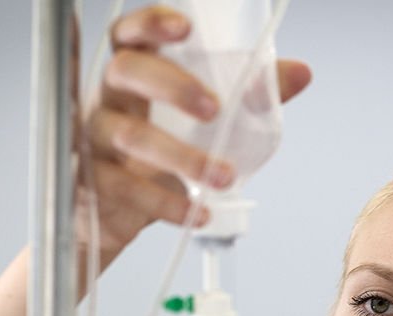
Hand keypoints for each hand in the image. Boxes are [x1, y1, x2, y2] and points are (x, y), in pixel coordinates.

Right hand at [83, 5, 311, 259]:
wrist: (120, 215)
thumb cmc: (161, 155)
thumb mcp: (203, 123)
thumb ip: (249, 95)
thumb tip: (301, 73)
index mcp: (133, 75)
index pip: (128, 34)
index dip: (150, 23)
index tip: (184, 27)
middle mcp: (107, 99)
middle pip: (124, 71)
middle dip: (172, 85)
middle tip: (214, 109)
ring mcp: (93, 140)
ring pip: (129, 136)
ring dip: (181, 157)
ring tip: (223, 176)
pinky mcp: (91, 183)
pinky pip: (127, 189)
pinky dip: (168, 203)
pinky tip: (197, 211)